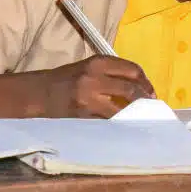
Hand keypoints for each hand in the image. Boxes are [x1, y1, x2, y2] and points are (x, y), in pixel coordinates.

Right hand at [41, 56, 155, 117]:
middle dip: (144, 101)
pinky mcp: (82, 118)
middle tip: (150, 109)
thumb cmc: (67, 80)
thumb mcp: (89, 68)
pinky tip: (122, 129)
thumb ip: (112, 74)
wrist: (39, 94)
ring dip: (134, 117)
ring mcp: (88, 99)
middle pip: (130, 90)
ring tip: (140, 120)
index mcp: (98, 63)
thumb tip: (141, 88)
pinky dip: (118, 127)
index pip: (132, 71)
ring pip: (121, 110)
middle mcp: (94, 78)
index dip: (146, 83)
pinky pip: (107, 124)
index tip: (151, 93)